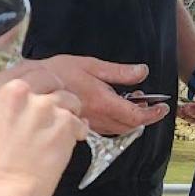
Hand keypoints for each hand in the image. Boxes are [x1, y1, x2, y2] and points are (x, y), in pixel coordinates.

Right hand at [0, 66, 86, 195]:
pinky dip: (76, 132)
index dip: (38, 81)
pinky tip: (65, 144)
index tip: (42, 90)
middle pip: (50, 77)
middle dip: (56, 92)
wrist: (5, 189)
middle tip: (54, 112)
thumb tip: (25, 97)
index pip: (24, 69)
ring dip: (68, 113)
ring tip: (58, 134)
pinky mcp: (65, 122)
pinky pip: (79, 121)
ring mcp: (44, 105)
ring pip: (69, 98)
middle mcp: (19, 90)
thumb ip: (6, 102)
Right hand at [33, 54, 168, 135]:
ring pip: (119, 130)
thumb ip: (119, 72)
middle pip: (130, 126)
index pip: (136, 116)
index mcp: (104, 102)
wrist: (32, 85)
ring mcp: (90, 125)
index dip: (153, 114)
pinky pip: (105, 130)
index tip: (162, 108)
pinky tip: (113, 109)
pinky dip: (116, 122)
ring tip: (132, 103)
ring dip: (130, 120)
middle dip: (144, 117)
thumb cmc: (58, 72)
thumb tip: (142, 71)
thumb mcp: (92, 65)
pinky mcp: (82, 126)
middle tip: (148, 103)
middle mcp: (99, 118)